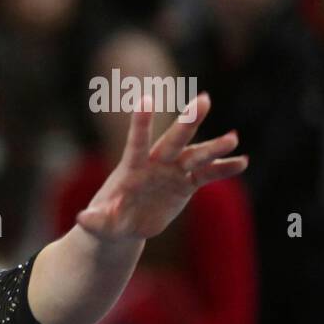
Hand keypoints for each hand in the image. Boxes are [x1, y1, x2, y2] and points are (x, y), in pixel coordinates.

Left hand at [76, 92, 247, 240]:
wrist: (124, 225)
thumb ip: (94, 219)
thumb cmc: (107, 220)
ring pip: (195, 156)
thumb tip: (82, 219)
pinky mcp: (186, 185)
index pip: (137, 142)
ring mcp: (172, 172)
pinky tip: (242, 162)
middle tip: (204, 99)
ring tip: (234, 139)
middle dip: (188, 122)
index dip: (141, 122)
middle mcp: (155, 164)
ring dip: (214, 147)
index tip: (146, 98)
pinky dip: (223, 169)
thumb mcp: (99, 223)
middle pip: (173, 140)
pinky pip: (207, 175)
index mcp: (132, 168)